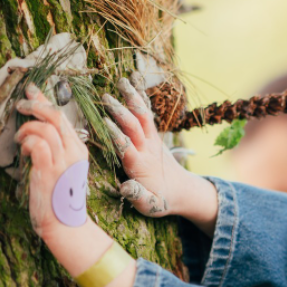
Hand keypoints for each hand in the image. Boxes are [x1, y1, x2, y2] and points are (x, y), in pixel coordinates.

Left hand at [15, 83, 89, 239]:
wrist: (64, 221)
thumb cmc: (60, 196)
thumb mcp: (63, 168)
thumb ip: (56, 150)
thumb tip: (40, 133)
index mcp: (79, 149)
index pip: (63, 117)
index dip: (45, 100)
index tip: (32, 90)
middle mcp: (74, 152)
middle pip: (56, 116)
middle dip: (35, 106)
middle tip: (21, 106)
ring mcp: (63, 161)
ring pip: (45, 128)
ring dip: (27, 129)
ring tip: (21, 140)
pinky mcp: (49, 169)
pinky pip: (37, 143)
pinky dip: (27, 142)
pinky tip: (24, 152)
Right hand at [102, 75, 188, 217]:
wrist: (183, 191)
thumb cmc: (162, 200)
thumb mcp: (150, 205)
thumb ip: (138, 196)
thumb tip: (125, 188)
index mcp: (141, 165)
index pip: (127, 146)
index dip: (115, 134)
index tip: (103, 121)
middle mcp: (148, 149)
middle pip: (134, 127)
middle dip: (120, 112)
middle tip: (105, 97)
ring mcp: (153, 140)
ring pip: (143, 116)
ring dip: (133, 98)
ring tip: (122, 80)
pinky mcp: (155, 135)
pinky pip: (147, 114)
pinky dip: (141, 97)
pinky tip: (134, 81)